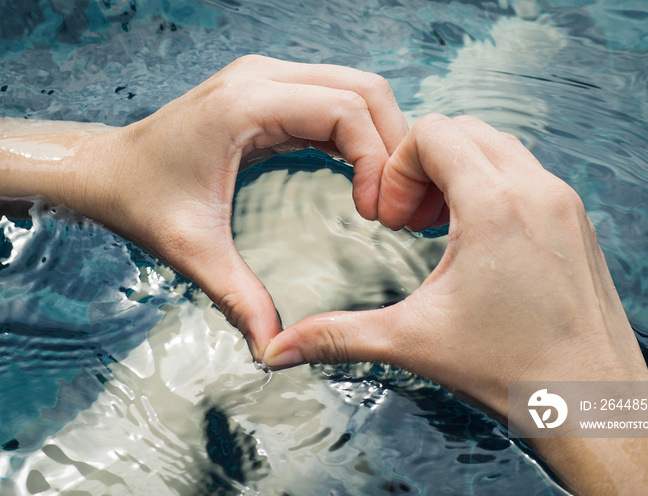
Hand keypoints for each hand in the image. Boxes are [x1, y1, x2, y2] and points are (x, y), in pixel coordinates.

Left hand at [2, 55, 408, 356]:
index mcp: (245, 104)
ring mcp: (268, 79)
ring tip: (385, 194)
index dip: (378, 159)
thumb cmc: (141, 200)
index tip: (375, 213)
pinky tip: (363, 177)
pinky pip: (336, 101)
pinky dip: (360, 135)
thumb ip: (238, 298)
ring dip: (382, 138)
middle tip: (394, 205)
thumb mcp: (192, 250)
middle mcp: (262, 78)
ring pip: (357, 89)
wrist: (106, 170)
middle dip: (393, 145)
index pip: (346, 109)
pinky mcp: (271, 92)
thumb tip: (273, 350)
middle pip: (365, 89)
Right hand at [262, 113, 647, 402]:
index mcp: (495, 205)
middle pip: (465, 129)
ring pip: (499, 146)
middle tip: (411, 220)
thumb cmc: (514, 370)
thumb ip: (336, 336)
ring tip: (440, 227)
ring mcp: (564, 202)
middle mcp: (537, 190)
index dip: (398, 167)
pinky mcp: (577, 220)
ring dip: (460, 172)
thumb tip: (276, 352)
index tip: (394, 219)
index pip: (434, 131)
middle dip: (425, 164)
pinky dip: (493, 185)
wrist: (593, 402)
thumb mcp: (414, 341)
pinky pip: (527, 172)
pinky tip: (478, 241)